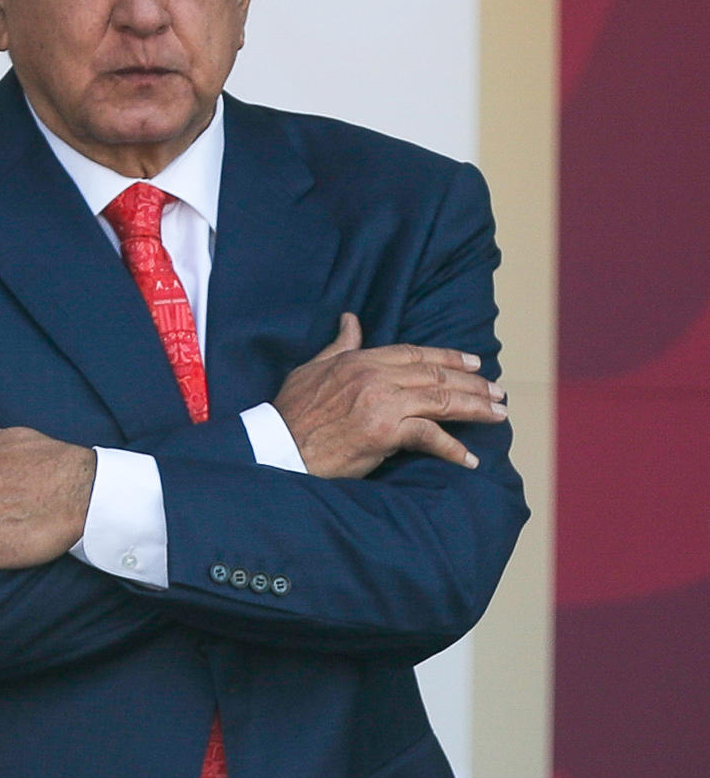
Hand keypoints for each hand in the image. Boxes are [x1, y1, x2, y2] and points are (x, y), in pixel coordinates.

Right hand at [274, 313, 506, 477]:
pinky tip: (470, 458)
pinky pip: (428, 437)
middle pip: (436, 376)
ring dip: (475, 408)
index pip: (416, 354)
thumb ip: (339, 346)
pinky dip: (452, 448)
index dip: (449, 358)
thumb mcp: (313, 368)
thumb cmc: (291, 412)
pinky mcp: (384, 433)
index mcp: (360, 360)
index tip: (475, 363)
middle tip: (498, 392)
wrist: (278, 446)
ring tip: (497, 415)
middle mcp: (375, 377)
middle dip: (473, 383)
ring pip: (441, 401)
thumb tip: (351, 320)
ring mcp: (382, 404)